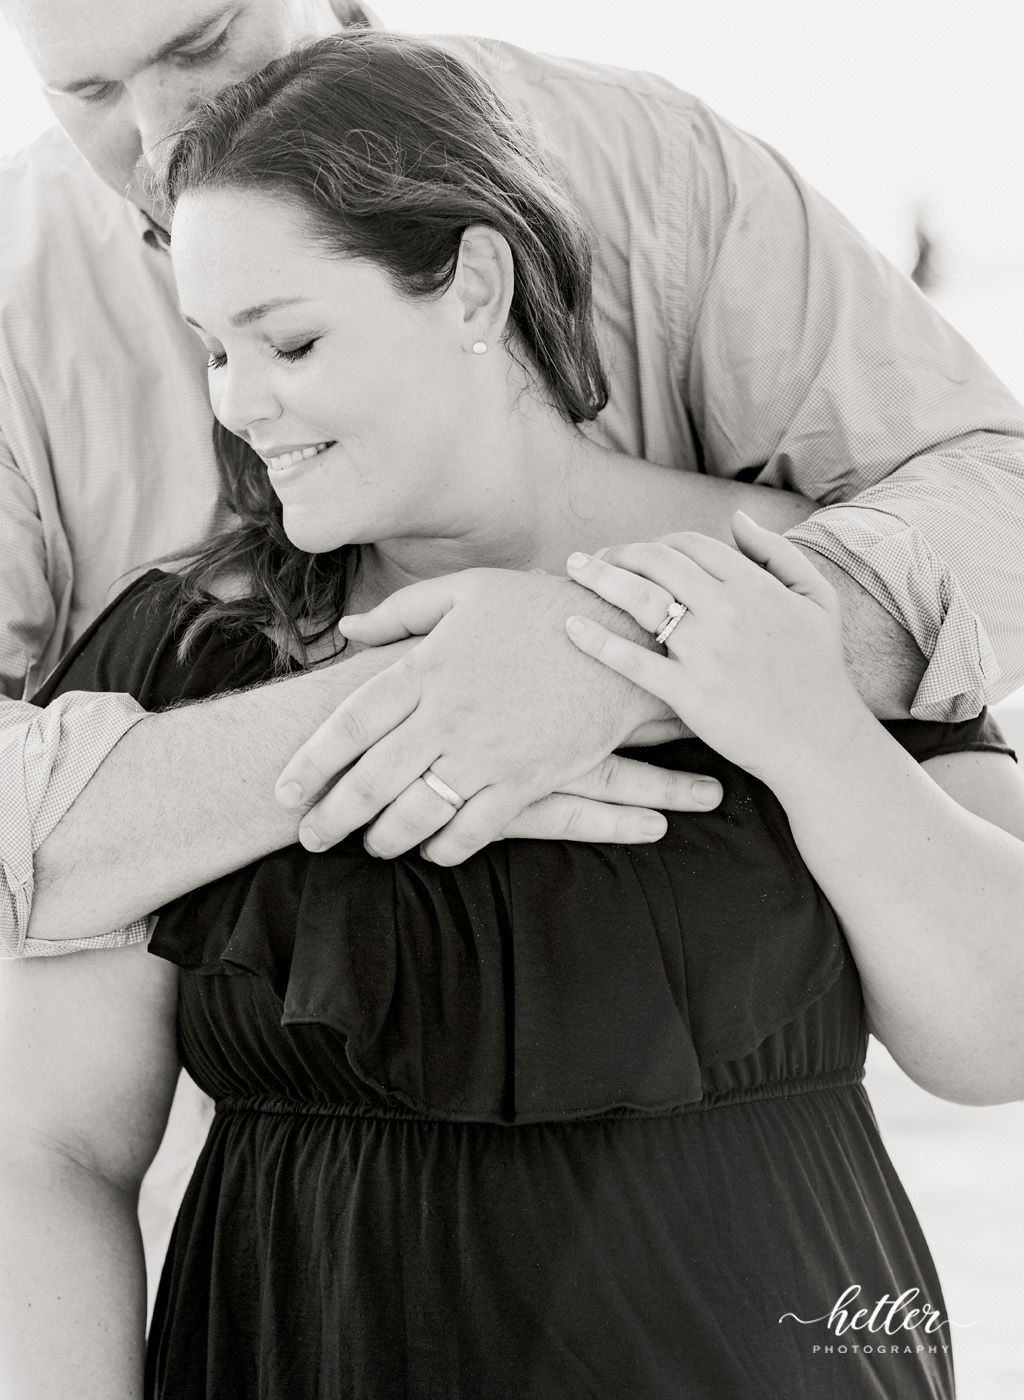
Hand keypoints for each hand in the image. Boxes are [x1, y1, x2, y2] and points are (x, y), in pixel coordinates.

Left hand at [276, 568, 719, 863]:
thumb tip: (346, 629)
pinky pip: (473, 830)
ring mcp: (487, 752)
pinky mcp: (526, 780)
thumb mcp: (466, 593)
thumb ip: (400, 613)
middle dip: (333, 818)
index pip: (350, 724)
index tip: (285, 792)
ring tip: (371, 846)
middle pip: (372, 780)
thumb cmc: (540, 609)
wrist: (623, 637)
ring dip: (385, 839)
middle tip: (312, 838)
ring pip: (417, 814)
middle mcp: (449, 715)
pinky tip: (432, 850)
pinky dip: (445, 848)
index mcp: (427, 668)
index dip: (311, 763)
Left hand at [563, 512, 872, 791]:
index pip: (689, 544)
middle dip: (618, 553)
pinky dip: (597, 641)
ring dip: (598, 578)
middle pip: (657, 562)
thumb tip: (738, 518)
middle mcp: (728, 611)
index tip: (636, 554)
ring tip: (572, 571)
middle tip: (591, 559)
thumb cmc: (819, 670)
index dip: (655, 543)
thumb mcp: (817, 598)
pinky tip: (570, 626)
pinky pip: (633, 661)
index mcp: (754, 586)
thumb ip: (778, 553)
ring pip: (640, 600)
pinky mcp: (690, 694)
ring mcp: (707, 653)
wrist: (820, 741)